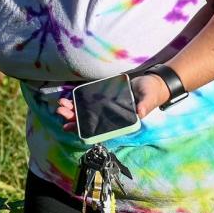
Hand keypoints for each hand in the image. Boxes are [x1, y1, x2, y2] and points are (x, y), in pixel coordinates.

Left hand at [54, 74, 171, 131]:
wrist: (153, 82)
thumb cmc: (152, 93)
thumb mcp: (149, 98)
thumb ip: (145, 105)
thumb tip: (140, 113)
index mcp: (120, 121)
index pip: (99, 129)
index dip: (83, 130)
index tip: (69, 127)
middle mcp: (111, 116)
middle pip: (88, 120)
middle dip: (73, 117)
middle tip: (60, 111)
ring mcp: (107, 107)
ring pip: (87, 111)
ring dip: (73, 109)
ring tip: (60, 104)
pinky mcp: (105, 97)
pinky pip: (90, 101)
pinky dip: (79, 100)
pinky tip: (69, 98)